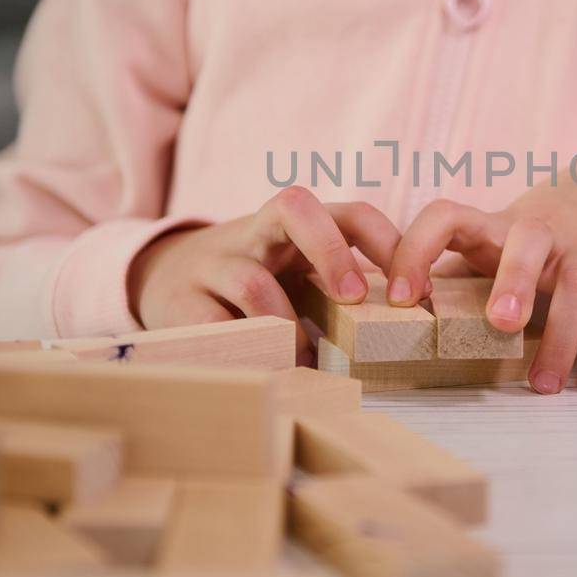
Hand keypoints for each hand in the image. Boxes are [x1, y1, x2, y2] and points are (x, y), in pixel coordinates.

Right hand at [127, 187, 401, 364]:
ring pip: (253, 283)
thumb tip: (405, 331)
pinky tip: (263, 369)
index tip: (411, 296)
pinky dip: (246, 351)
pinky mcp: (181, 301)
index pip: (352, 214)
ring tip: (305, 361)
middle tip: (351, 297)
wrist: (165, 278)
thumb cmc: (255, 280)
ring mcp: (215, 262)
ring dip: (288, 328)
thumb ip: (341, 290)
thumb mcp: (298, 272)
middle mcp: (257, 232)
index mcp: (299, 226)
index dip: (387, 244)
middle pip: (294, 206)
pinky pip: (214, 326)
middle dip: (330, 251)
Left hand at [384, 146, 576, 393]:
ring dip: (563, 336)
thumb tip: (379, 316)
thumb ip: (449, 271)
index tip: (400, 297)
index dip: (416, 250)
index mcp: (494, 225)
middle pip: (530, 239)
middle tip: (499, 325)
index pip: (446, 216)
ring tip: (542, 385)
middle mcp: (543, 230)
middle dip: (515, 280)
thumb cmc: (535, 238)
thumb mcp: (491, 241)